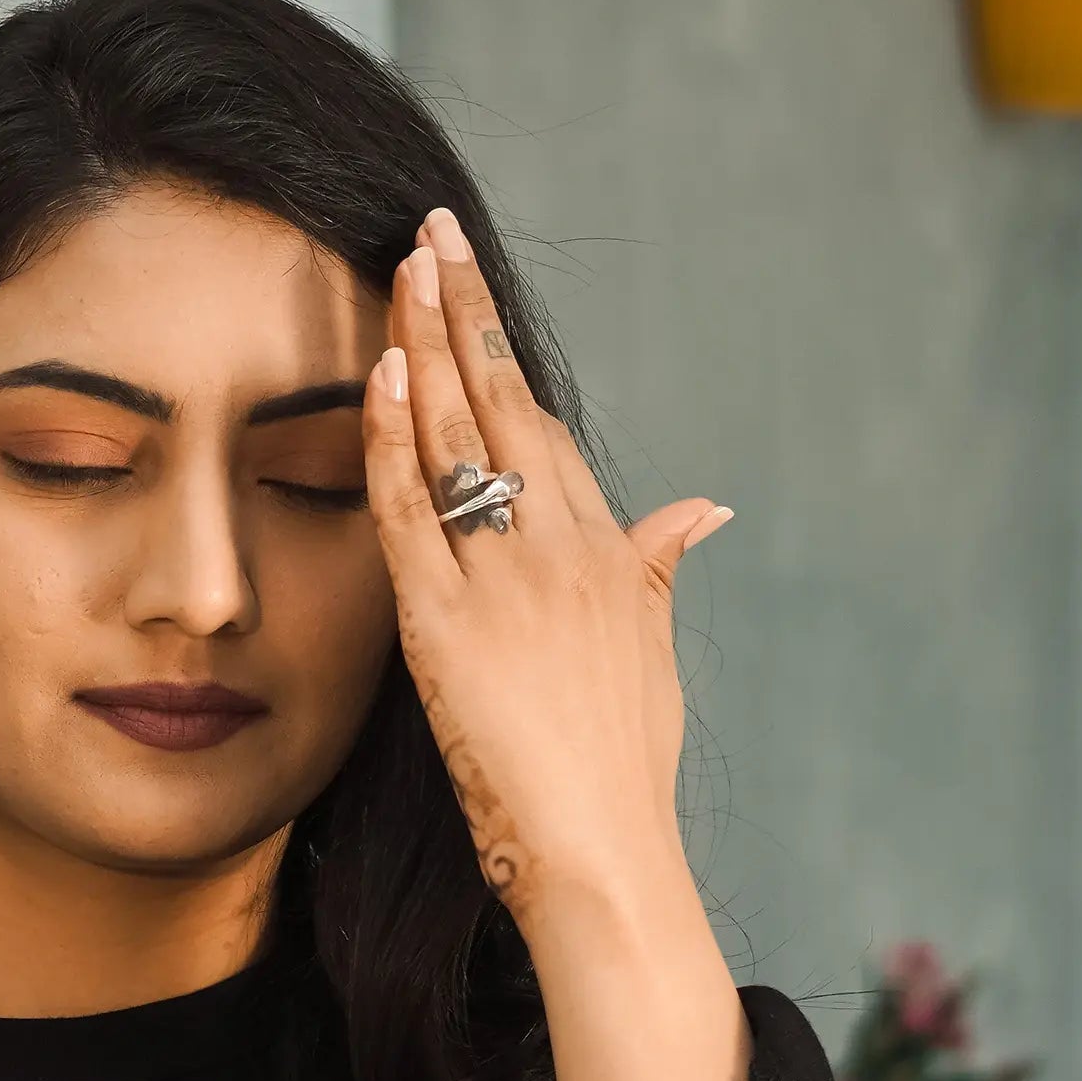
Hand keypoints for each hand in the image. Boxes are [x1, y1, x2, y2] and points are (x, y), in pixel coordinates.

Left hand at [361, 206, 733, 932]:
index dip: (501, 352)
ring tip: (400, 267)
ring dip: (424, 346)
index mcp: (608, 550)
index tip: (471, 290)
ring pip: (458, 438)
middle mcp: (562, 546)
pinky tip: (379, 375)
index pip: (543, 425)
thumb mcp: (652, 653)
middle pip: (503, 403)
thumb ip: (660, 568)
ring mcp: (506, 581)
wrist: (601, 849)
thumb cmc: (624, 767)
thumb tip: (702, 510)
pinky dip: (391, 443)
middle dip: (463, 311)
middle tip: (430, 231)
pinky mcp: (448, 626)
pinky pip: (410, 514)